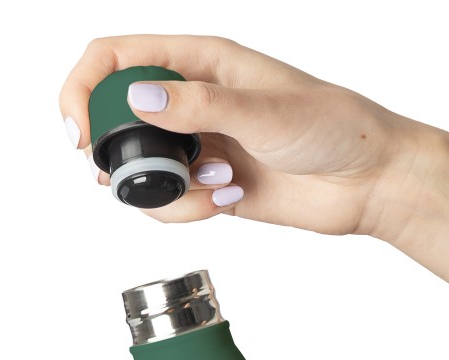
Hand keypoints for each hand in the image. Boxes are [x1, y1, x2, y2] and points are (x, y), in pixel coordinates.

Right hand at [58, 35, 422, 236]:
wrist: (366, 182)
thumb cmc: (332, 128)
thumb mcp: (262, 110)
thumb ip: (197, 104)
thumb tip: (137, 97)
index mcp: (200, 61)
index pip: (113, 59)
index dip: (84, 91)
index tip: (82, 135)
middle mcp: (190, 100)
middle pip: (114, 120)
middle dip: (120, 156)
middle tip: (151, 174)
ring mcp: (195, 144)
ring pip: (137, 170)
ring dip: (164, 190)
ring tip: (215, 183)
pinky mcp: (204, 184)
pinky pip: (165, 203)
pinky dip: (186, 211)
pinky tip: (227, 197)